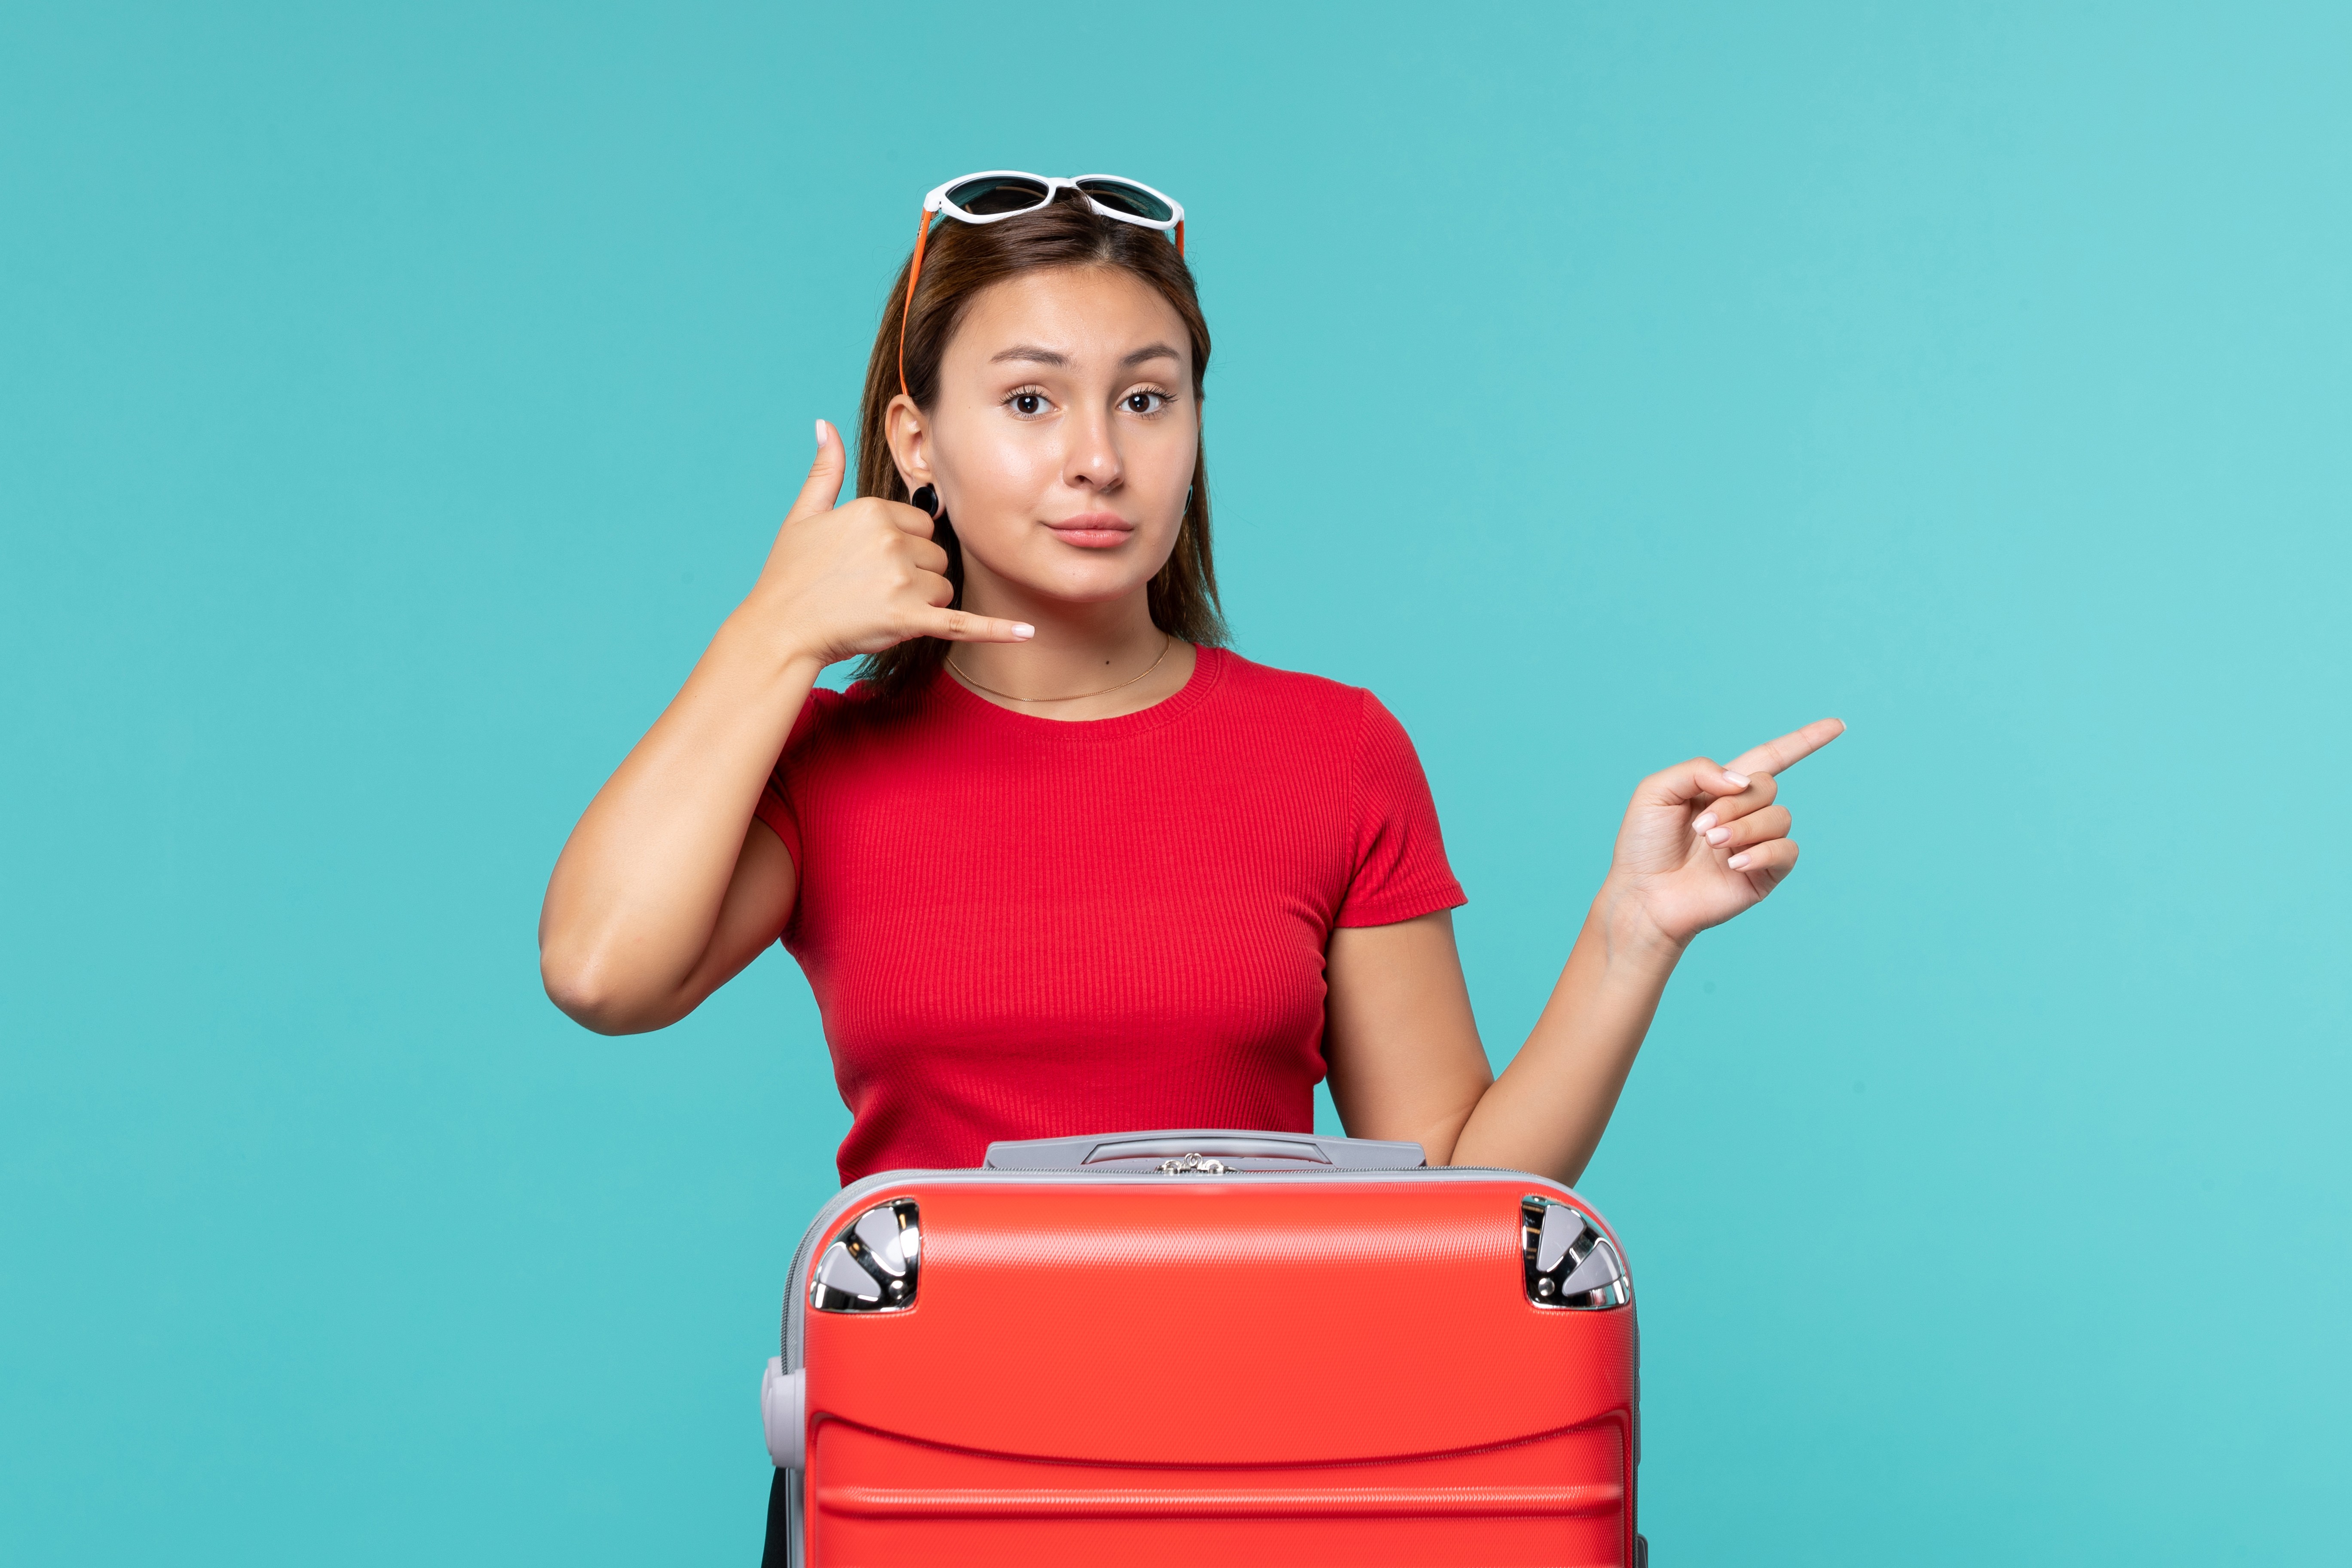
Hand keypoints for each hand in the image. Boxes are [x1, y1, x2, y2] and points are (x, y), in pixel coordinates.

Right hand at [732, 420, 1033, 670]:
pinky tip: (1027, 633)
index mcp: (874, 510)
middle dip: (915, 575)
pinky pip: (964, 622)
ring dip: (922, 604)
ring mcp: (901, 581)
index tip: (871, 562)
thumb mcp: (804, 515)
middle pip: (936, 556)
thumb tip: (825, 425)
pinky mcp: (909, 620)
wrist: (778, 630)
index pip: (921, 524)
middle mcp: (892, 540)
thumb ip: (825, 470)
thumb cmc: (789, 575)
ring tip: (877, 609)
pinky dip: (997, 630)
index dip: (903, 547)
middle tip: (871, 590)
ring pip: (944, 588)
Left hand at [1602, 718, 1845, 946]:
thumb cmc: (1643, 845)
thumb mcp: (1656, 792)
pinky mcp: (1764, 874)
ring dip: (1744, 828)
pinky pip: (1787, 851)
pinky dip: (1762, 853)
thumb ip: (1698, 770)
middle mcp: (1744, 814)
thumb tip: (1743, 781)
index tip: (1837, 725)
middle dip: (1734, 803)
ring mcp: (1756, 844)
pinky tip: (1733, 864)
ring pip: (1779, 817)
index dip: (1804, 741)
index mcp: (1721, 790)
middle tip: (1702, 828)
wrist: (1642, 895)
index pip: (1772, 757)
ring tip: (1712, 845)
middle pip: (1767, 787)